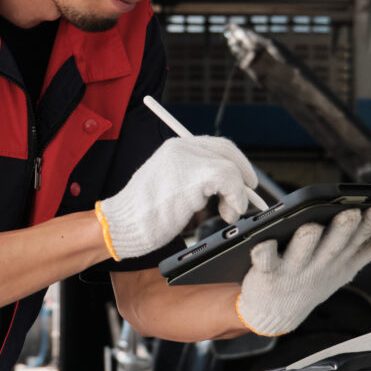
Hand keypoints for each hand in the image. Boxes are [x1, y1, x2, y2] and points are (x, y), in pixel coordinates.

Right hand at [96, 136, 259, 260]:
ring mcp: (187, 160)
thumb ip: (193, 180)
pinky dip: (237, 198)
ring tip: (229, 213)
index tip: (244, 181)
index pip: (215, 145)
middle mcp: (181, 147)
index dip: (235, 162)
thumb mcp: (169, 187)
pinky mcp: (194, 176)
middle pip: (227, 151)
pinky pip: (230, 180)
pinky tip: (229, 212)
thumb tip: (228, 185)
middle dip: (243, 174)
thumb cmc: (143, 215)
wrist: (122, 225)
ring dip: (238, 194)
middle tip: (248, 196)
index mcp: (174, 147)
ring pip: (230, 167)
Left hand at [236, 206, 370, 336]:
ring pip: (302, 251)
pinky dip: (264, 252)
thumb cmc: (309, 282)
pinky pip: (265, 260)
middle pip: (333, 245)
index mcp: (337, 262)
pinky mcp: (267, 272)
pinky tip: (263, 242)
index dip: (369, 227)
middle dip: (343, 229)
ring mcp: (292, 269)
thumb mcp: (344, 269)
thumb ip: (369, 249)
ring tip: (311, 227)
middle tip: (350, 213)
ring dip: (307, 240)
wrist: (275, 313)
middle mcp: (317, 265)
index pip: (357, 242)